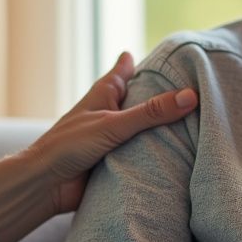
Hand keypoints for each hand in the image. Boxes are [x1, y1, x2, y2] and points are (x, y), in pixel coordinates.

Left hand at [24, 51, 196, 214]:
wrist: (45, 186)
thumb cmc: (69, 146)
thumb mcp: (113, 124)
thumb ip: (151, 112)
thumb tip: (191, 96)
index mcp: (104, 93)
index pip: (127, 69)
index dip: (147, 62)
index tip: (172, 55)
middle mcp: (110, 112)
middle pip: (141, 99)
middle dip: (163, 97)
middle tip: (195, 89)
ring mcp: (113, 137)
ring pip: (143, 128)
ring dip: (162, 129)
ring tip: (197, 122)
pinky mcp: (116, 161)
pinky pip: (142, 154)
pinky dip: (156, 153)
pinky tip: (179, 154)